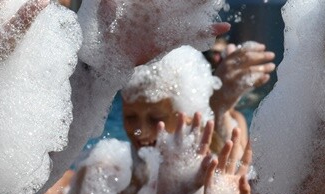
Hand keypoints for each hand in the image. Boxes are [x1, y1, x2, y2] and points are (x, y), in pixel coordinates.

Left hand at [88, 0, 227, 70]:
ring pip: (190, 10)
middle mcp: (158, 8)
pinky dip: (207, 31)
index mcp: (146, 2)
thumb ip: (107, 7)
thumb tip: (107, 1)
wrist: (104, 57)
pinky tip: (223, 28)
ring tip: (219, 0)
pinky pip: (191, 34)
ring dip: (204, 5)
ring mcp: (166, 23)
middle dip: (196, 0)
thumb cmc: (100, 32)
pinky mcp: (169, 39)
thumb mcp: (101, 16)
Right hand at [153, 113, 215, 193]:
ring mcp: (175, 153)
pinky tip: (160, 124)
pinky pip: (162, 143)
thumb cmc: (187, 191)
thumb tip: (214, 156)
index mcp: (198, 158)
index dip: (207, 132)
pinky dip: (161, 134)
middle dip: (195, 125)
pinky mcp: (164, 156)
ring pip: (178, 136)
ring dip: (180, 125)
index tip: (210, 121)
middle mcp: (187, 153)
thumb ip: (206, 169)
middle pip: (193, 135)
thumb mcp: (199, 180)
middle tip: (198, 113)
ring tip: (182, 114)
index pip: (204, 142)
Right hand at [204, 131, 253, 193]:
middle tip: (236, 129)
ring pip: (220, 163)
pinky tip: (213, 158)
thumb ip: (247, 193)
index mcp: (238, 182)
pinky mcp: (207, 189)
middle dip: (234, 143)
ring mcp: (217, 183)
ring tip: (228, 141)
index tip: (253, 137)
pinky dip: (210, 167)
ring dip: (224, 152)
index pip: (245, 162)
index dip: (249, 150)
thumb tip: (245, 178)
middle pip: (232, 157)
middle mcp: (227, 179)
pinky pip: (208, 176)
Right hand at [212, 42, 276, 112]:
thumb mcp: (223, 70)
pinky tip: (267, 77)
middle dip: (261, 56)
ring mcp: (230, 78)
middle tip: (272, 55)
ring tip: (272, 66)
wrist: (213, 103)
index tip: (263, 47)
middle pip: (247, 58)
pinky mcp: (234, 89)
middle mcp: (227, 68)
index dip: (253, 47)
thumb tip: (231, 45)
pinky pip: (250, 82)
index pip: (241, 50)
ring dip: (263, 67)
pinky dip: (259, 79)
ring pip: (250, 70)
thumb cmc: (220, 85)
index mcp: (226, 61)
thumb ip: (229, 59)